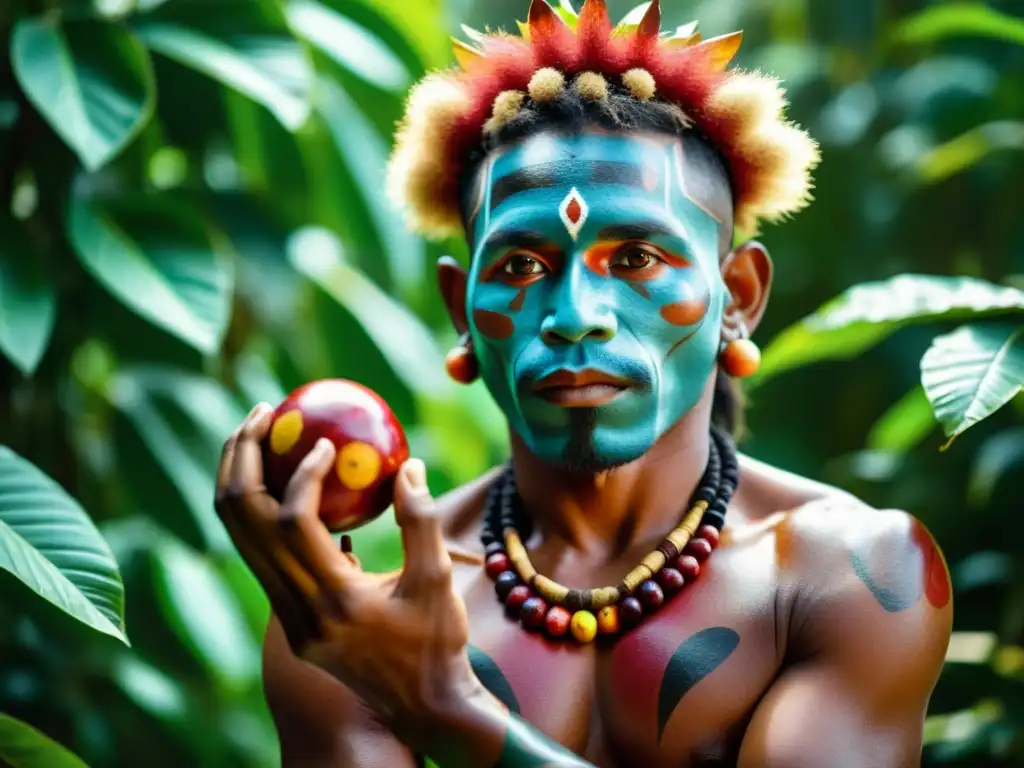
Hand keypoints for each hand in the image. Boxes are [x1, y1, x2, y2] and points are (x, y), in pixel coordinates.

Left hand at [214, 403, 480, 745]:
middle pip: (245, 524)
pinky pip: (265, 559)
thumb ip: (421, 520)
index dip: (302, 472)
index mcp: (334, 601)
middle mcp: (298, 612)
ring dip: (243, 484)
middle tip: (262, 413)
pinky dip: (266, 516)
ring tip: (259, 436)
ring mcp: (288, 621)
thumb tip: (408, 464)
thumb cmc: (439, 642)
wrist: (425, 706)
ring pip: (243, 541)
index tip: (326, 442)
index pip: (295, 522)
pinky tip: (289, 486)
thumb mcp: (438, 579)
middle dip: (242, 460)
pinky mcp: (292, 624)